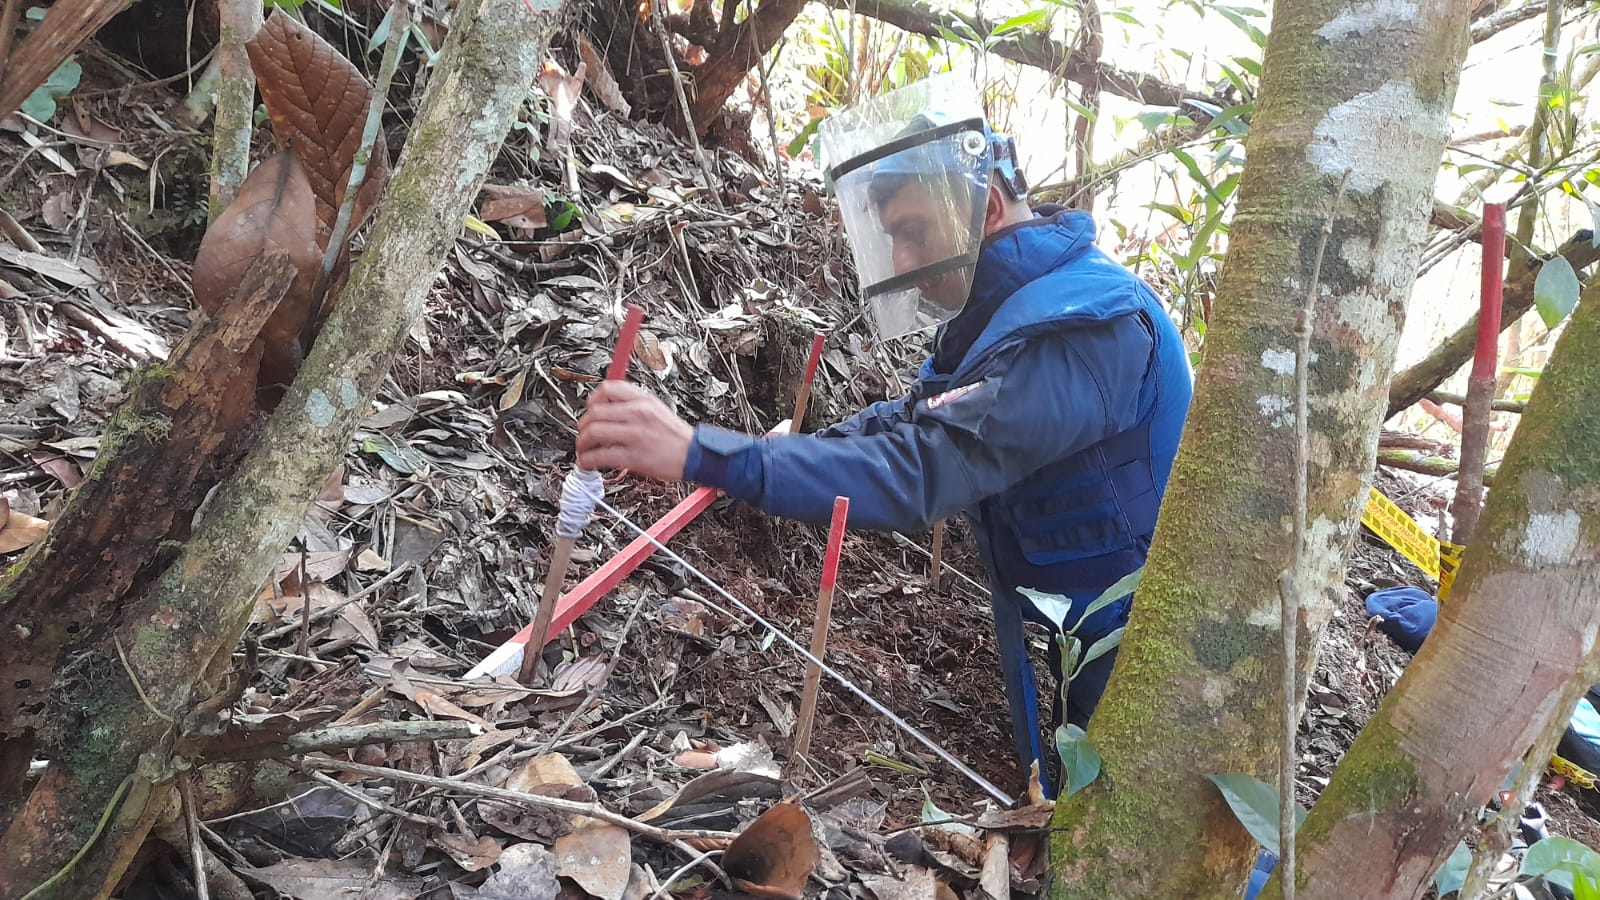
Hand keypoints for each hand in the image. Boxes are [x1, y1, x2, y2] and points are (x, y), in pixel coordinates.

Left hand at [576, 381, 693, 481]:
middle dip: (583, 425)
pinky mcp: (633, 457)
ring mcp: (634, 435)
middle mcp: (637, 414)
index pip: (608, 388)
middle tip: (583, 433)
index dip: (593, 399)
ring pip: (593, 433)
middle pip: (595, 412)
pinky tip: (587, 463)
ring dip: (582, 443)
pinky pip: (601, 456)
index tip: (590, 408)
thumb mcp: (656, 408)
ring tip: (583, 449)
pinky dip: (587, 460)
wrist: (695, 454)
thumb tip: (608, 406)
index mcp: (643, 400)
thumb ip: (633, 404)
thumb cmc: (676, 435)